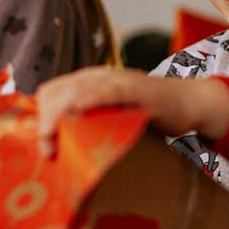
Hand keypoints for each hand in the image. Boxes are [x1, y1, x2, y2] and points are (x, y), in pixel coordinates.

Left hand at [35, 66, 228, 155]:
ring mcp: (116, 79)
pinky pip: (107, 91)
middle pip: (54, 92)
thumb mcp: (112, 116)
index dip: (41, 118)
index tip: (46, 146)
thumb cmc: (149, 113)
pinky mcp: (135, 88)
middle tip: (50, 152)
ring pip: (73, 91)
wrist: (187, 101)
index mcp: (88, 81)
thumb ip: (90, 125)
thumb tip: (64, 150)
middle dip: (45, 122)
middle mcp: (97, 76)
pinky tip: (78, 110)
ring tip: (56, 144)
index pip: (50, 92)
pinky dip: (89, 99)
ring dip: (58, 117)